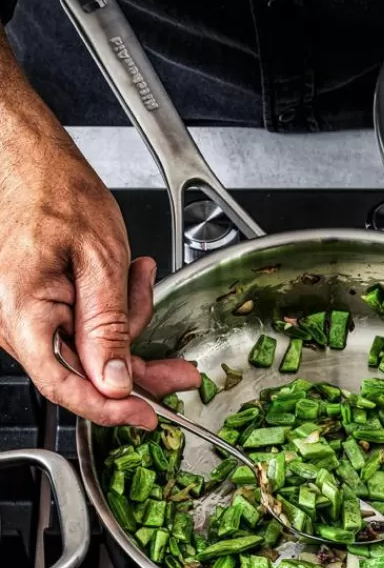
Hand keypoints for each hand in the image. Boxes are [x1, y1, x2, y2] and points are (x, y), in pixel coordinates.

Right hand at [0, 50, 198, 426]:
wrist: (24, 150)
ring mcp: (24, 316)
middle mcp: (14, 321)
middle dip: (138, 365)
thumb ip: (108, 327)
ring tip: (138, 273)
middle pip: (85, 372)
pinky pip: (80, 327)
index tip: (150, 417)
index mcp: (22, 312)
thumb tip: (115, 383)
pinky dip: (111, 310)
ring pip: (89, 350)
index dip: (112, 410)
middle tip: (182, 371)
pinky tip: (126, 276)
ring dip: (126, 323)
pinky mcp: (36, 306)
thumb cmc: (52, 185)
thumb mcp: (99, 258)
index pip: (67, 387)